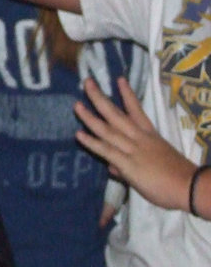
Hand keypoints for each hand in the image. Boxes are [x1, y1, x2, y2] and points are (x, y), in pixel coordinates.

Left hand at [75, 76, 195, 211]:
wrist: (190, 187)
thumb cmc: (176, 178)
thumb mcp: (156, 164)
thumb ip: (128, 164)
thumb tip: (111, 168)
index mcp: (150, 135)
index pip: (137, 110)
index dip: (127, 94)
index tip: (119, 79)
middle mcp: (140, 138)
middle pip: (116, 114)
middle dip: (100, 98)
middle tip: (87, 82)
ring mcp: (133, 149)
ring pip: (107, 129)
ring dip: (90, 117)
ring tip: (76, 105)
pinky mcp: (128, 164)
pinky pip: (106, 150)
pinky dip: (92, 142)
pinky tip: (78, 135)